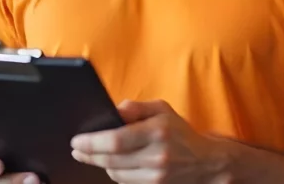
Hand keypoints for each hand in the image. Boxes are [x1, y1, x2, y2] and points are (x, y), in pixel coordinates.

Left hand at [70, 100, 231, 183]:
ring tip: (92, 155)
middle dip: (89, 154)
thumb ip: (136, 107)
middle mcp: (156, 156)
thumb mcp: (162, 110)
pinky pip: (125, 182)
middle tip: (77, 149)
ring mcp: (156, 176)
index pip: (116, 140)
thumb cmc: (181, 133)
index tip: (77, 141)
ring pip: (115, 173)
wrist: (206, 163)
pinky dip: (116, 173)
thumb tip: (113, 111)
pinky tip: (112, 164)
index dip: (92, 143)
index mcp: (157, 131)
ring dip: (101, 164)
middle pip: (111, 160)